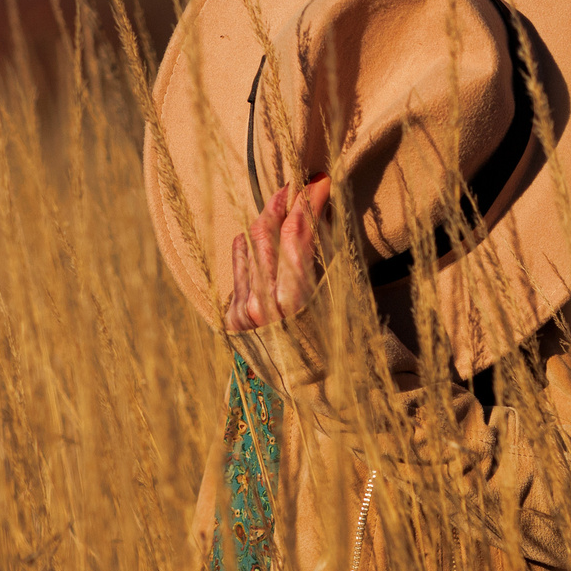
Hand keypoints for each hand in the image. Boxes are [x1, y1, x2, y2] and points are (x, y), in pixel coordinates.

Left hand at [225, 177, 332, 331]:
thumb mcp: (339, 296)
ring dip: (265, 221)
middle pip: (264, 232)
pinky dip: (250, 248)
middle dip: (281, 203)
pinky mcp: (231, 317)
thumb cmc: (339, 344)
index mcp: (293, 300)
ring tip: (282, 206)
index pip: (296, 233)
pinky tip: (262, 238)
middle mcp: (261, 304)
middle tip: (297, 185)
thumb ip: (323, 253)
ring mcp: (242, 311)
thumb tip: (317, 209)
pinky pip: (237, 266)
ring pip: (246, 244)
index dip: (308, 201)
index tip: (320, 182)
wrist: (316, 388)